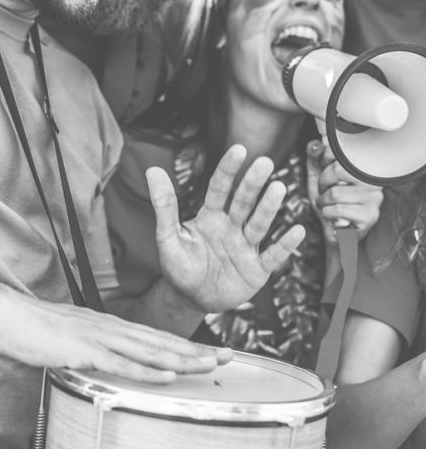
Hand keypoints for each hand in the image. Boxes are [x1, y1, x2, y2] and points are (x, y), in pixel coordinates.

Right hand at [0, 286, 231, 383]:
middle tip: (228, 356)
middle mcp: (110, 327)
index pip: (154, 336)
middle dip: (196, 350)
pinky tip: (168, 375)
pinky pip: (120, 363)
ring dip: (182, 358)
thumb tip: (106, 358)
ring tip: (210, 365)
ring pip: (148, 350)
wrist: (5, 313)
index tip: (211, 350)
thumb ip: (91, 345)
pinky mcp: (83, 350)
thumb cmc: (33, 328)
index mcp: (108, 324)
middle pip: (160, 341)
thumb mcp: (70, 335)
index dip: (184, 344)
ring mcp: (98, 337)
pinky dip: (147, 370)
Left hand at [148, 144, 304, 312]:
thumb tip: (152, 170)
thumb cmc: (178, 265)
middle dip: (252, 183)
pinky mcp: (257, 270)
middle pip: (243, 202)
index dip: (228, 169)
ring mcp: (245, 247)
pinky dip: (285, 245)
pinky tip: (297, 231)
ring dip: (269, 207)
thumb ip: (163, 205)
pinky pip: (273, 256)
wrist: (189, 298)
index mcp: (210, 216)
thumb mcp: (167, 235)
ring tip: (279, 187)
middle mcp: (231, 227)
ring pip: (259, 224)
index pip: (220, 188)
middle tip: (265, 162)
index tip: (239, 149)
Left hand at [306, 140, 382, 240]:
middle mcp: (372, 180)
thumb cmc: (329, 202)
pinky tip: (332, 216)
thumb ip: (315, 158)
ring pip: (335, 192)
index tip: (325, 174)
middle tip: (325, 193)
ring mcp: (374, 198)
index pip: (339, 151)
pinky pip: (338, 209)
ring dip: (323, 202)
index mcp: (362, 167)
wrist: (335, 230)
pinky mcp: (370, 216)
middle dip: (322, 184)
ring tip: (328, 205)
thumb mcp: (318, 177)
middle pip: (337, 170)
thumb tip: (314, 144)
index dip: (323, 163)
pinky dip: (327, 213)